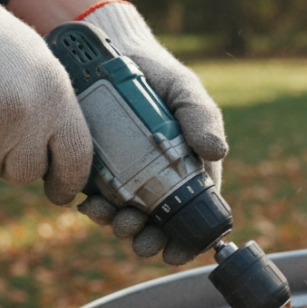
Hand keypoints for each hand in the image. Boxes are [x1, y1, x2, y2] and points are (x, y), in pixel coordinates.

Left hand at [74, 0, 227, 263]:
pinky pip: (97, 198)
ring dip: (118, 226)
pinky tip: (90, 203)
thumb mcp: (186, 92)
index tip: (175, 252)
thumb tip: (216, 151)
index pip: (195, 214)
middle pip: (158, 225)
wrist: (114, 55)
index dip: (187, 241)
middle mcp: (160, 180)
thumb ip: (202, 117)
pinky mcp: (98, 171)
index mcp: (190, 170)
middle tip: (138, 238)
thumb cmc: (159, 76)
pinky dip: (94, 207)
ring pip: (126, 217)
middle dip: (147, 239)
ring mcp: (127, 178)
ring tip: (112, 218)